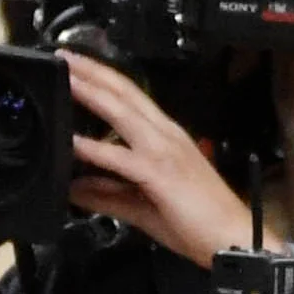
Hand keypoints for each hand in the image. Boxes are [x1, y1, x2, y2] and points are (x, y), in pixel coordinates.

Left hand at [63, 53, 255, 263]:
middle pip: (124, 92)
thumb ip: (105, 195)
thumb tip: (74, 189)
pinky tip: (72, 142)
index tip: (77, 66)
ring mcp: (163, 150)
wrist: (229, 238)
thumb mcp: (138, 205)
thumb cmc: (193, 220)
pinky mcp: (159, 173)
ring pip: (122, 112)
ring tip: (65, 78)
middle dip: (93, 72)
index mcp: (164, 136)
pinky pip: (120, 157)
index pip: (130, 97)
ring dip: (91, 92)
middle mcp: (165, 134)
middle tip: (64, 55)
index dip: (103, 78)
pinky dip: (95, 148)